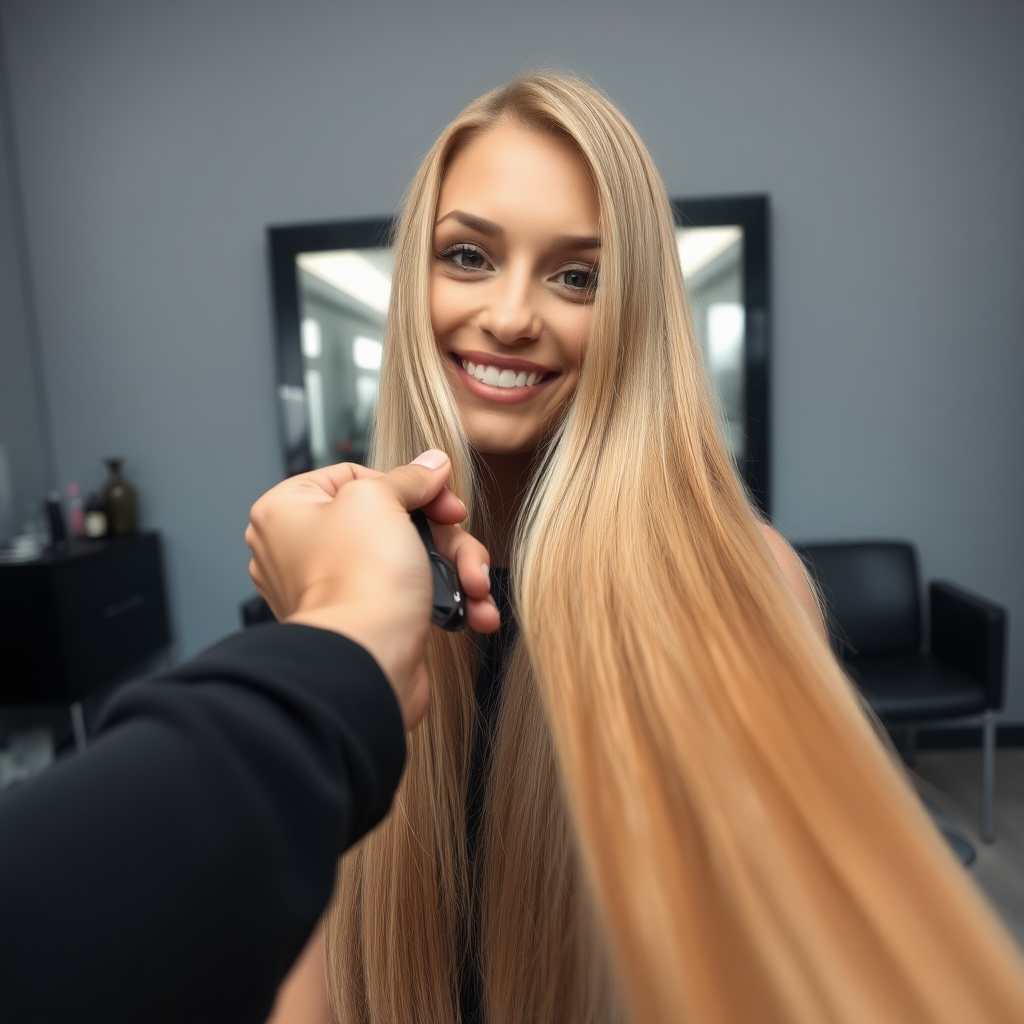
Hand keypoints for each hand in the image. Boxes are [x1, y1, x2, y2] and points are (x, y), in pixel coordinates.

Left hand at [244, 450, 498, 728]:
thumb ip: (409, 477)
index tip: (438, 497)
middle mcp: (304, 549)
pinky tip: (475, 609)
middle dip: (442, 532)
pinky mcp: (369, 620)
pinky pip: (414, 595)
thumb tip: (431, 463)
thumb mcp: (380, 499)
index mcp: (288, 511)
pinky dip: (449, 599)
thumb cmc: (358, 579)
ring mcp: (337, 587)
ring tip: (475, 586)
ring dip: (456, 568)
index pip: (353, 476)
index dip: (403, 484)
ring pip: (411, 557)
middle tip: (460, 535)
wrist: (368, 660)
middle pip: (392, 517)